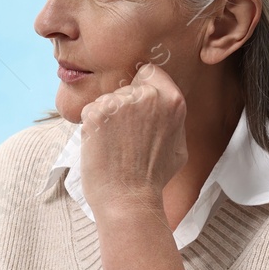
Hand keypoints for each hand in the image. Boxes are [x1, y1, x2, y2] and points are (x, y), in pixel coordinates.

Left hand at [79, 62, 186, 219]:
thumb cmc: (153, 176)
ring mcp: (120, 103)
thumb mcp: (179, 144)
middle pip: (125, 87)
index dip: (141, 87)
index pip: (149, 72)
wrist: (128, 197)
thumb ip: (170, 118)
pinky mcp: (96, 113)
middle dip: (123, 106)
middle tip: (126, 135)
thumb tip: (160, 104)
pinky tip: (102, 144)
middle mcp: (148, 96)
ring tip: (116, 144)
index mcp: (172, 100)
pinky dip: (92, 126)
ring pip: (107, 99)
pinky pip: (90, 110)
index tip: (138, 107)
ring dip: (107, 117)